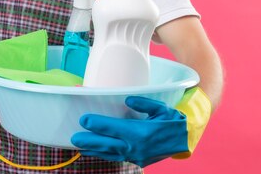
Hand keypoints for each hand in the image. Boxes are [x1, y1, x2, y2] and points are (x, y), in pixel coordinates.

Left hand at [71, 96, 188, 167]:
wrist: (187, 140)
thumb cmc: (173, 121)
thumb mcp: (161, 108)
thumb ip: (143, 103)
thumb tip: (127, 100)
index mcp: (141, 132)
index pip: (114, 128)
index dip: (98, 124)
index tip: (84, 120)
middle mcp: (137, 146)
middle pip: (108, 145)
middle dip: (89, 142)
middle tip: (74, 139)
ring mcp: (137, 156)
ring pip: (111, 154)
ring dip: (95, 151)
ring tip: (80, 148)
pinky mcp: (139, 161)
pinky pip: (119, 158)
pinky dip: (107, 155)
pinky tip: (98, 153)